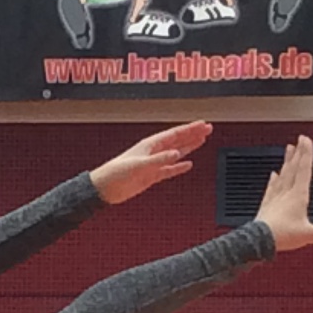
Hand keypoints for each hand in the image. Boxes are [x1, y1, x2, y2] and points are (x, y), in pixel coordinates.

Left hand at [91, 122, 210, 203]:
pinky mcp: (151, 176)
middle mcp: (153, 152)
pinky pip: (169, 170)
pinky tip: (188, 165)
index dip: (190, 129)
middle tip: (208, 128)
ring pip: (176, 153)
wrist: (104, 188)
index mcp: (150, 145)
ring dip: (189, 147)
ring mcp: (153, 164)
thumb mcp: (140, 164)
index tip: (203, 124)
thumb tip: (176, 154)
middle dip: (193, 134)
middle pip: (178, 140)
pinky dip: (179, 167)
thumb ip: (159, 160)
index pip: (175, 134)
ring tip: (201, 141)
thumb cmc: (116, 172)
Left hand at [253, 136, 312, 250]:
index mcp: (298, 196)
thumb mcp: (310, 235)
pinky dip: (273, 179)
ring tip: (288, 149)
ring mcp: (275, 198)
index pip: (304, 169)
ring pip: (282, 174)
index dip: (306, 153)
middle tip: (299, 139)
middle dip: (298, 152)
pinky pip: (271, 188)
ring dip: (286, 161)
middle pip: (293, 168)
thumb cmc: (282, 236)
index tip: (306, 139)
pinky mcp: (266, 205)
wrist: (259, 241)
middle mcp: (286, 193)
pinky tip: (273, 174)